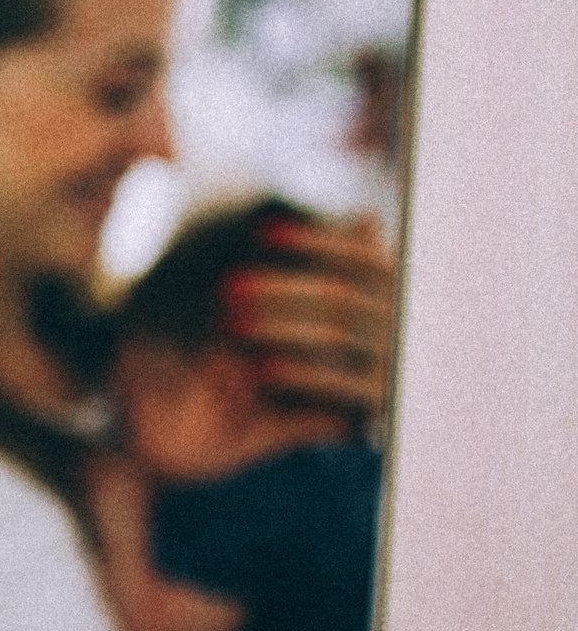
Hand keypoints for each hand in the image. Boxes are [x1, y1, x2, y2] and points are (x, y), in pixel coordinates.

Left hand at [229, 215, 393, 417]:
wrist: (393, 412)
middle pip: (335, 298)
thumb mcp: (371, 304)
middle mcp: (402, 322)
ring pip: (333, 336)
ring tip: (232, 323)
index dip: (311, 243)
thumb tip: (365, 218)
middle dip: (278, 290)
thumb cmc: (371, 348)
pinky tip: (260, 368)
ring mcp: (397, 361)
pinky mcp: (385, 401)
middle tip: (228, 287)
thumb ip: (366, 264)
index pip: (357, 259)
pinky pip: (341, 385)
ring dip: (278, 327)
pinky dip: (301, 373)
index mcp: (398, 294)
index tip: (262, 232)